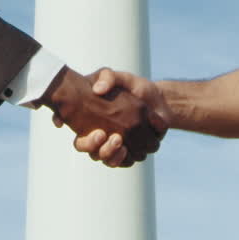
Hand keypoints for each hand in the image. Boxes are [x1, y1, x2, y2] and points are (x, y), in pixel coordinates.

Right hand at [41, 66, 165, 162]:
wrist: (157, 98)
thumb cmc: (132, 87)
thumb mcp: (119, 77)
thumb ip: (108, 77)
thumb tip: (97, 89)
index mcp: (92, 123)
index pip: (81, 142)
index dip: (87, 143)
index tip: (100, 133)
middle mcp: (102, 139)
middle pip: (96, 155)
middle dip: (105, 150)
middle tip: (117, 138)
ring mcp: (116, 147)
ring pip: (111, 161)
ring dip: (116, 155)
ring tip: (123, 144)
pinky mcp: (132, 151)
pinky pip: (127, 162)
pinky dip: (129, 158)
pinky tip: (133, 148)